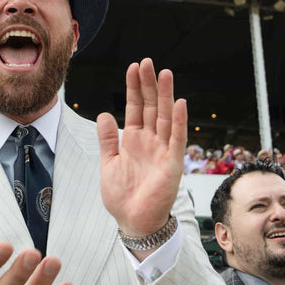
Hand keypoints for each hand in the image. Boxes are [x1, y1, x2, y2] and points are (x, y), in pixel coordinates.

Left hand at [96, 59, 186, 243]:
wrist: (133, 222)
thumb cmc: (122, 197)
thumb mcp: (108, 163)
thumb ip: (108, 140)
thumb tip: (105, 114)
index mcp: (134, 140)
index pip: (136, 108)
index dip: (134, 88)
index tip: (133, 67)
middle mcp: (150, 141)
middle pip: (151, 107)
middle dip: (149, 85)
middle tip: (148, 62)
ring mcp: (163, 150)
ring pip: (165, 117)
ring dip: (166, 96)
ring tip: (166, 74)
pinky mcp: (172, 164)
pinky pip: (176, 139)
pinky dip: (179, 122)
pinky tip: (179, 104)